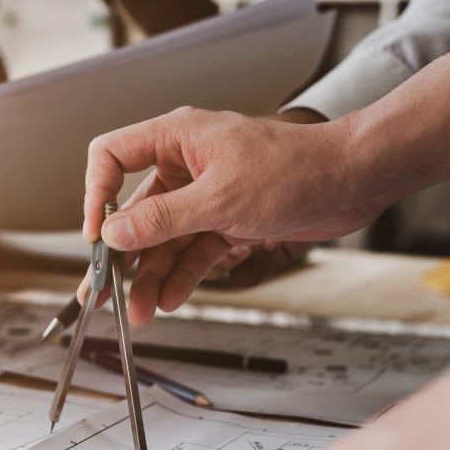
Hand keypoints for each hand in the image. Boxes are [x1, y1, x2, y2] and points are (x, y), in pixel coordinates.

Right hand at [82, 107, 371, 324]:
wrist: (353, 181)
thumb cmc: (297, 169)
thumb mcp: (220, 199)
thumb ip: (162, 219)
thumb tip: (115, 234)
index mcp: (177, 139)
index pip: (111, 157)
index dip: (96, 197)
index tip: (97, 237)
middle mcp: (186, 165)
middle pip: (135, 212)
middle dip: (120, 255)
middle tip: (100, 291)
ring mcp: (206, 194)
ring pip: (164, 239)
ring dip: (152, 275)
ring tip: (139, 310)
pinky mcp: (226, 220)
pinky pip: (193, 251)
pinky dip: (183, 276)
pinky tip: (171, 300)